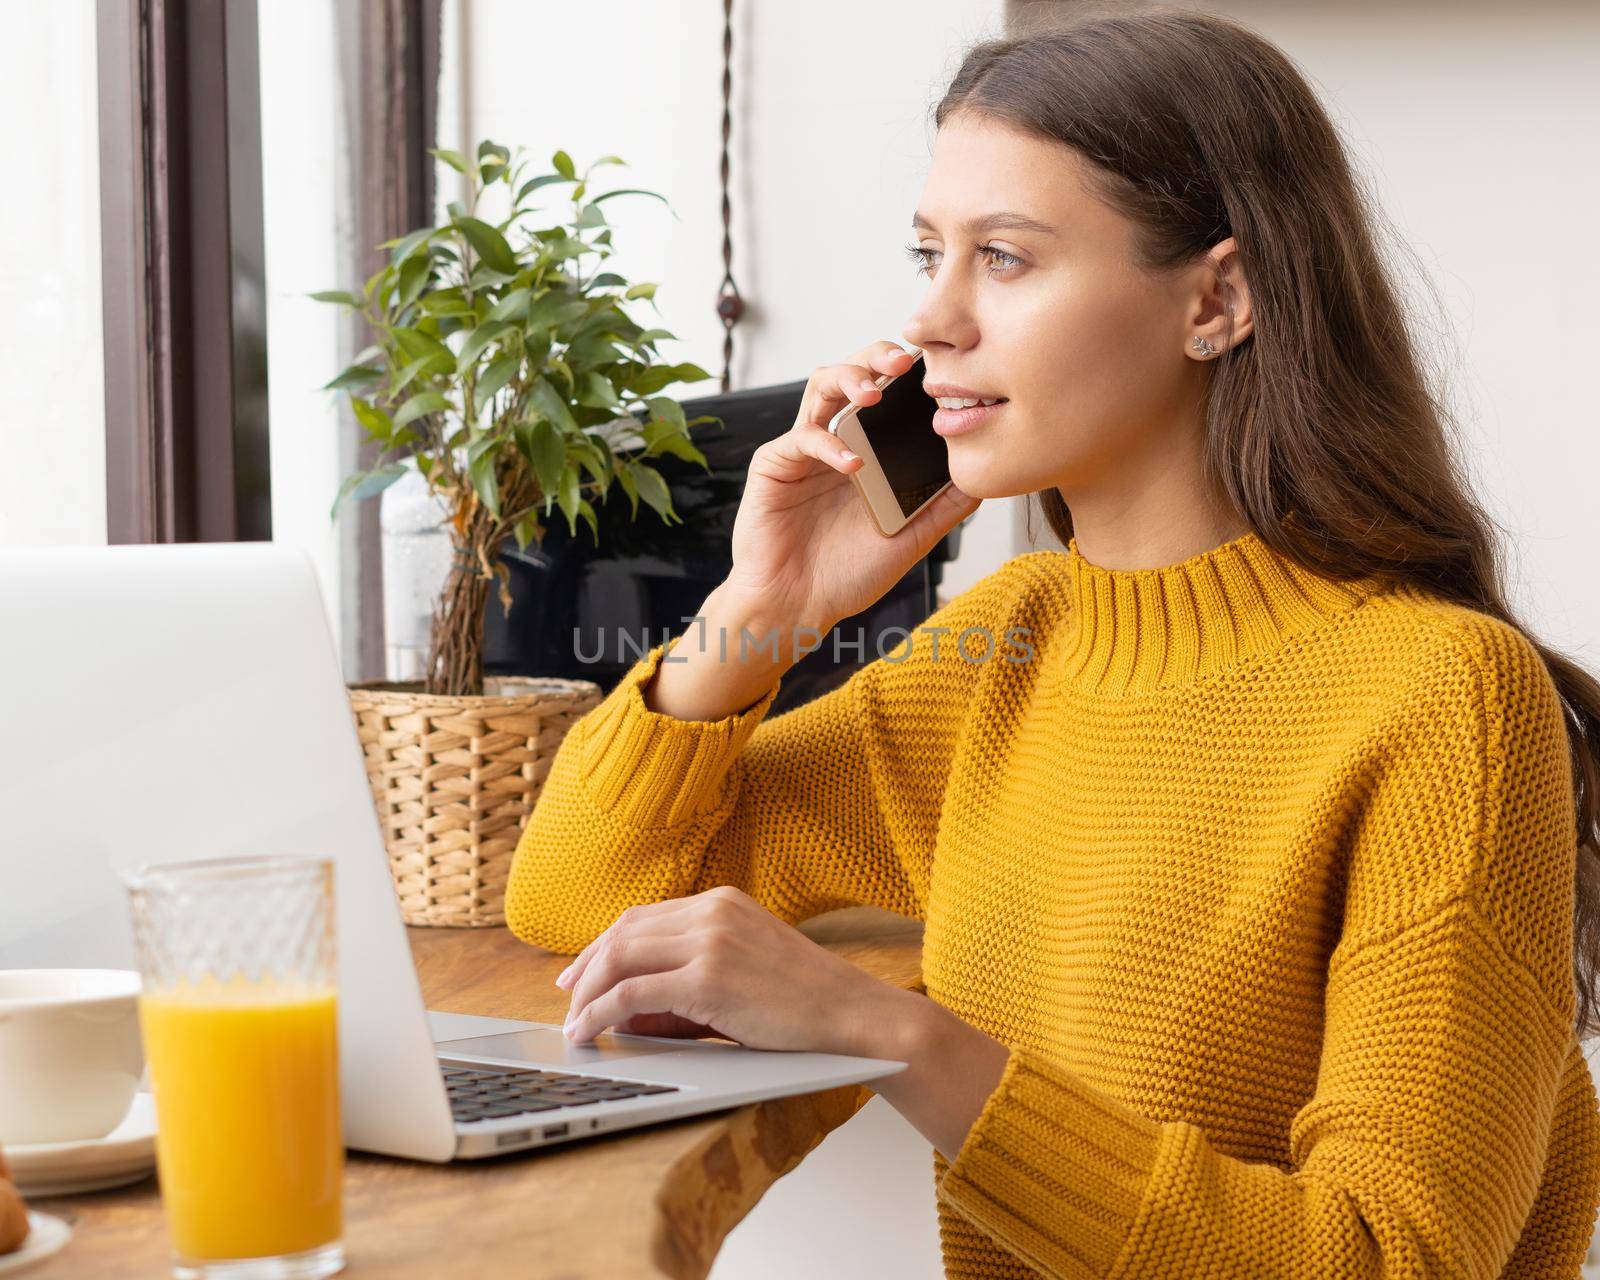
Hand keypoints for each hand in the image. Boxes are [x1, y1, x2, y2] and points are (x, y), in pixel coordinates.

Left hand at [554, 885, 896, 1054]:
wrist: (854, 1016)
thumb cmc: (805, 1004)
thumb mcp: (743, 974)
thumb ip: (689, 980)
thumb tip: (627, 1008)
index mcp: (722, 902)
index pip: (643, 917)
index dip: (603, 946)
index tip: (581, 973)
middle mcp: (712, 912)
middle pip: (623, 931)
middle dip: (585, 967)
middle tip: (566, 999)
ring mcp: (710, 940)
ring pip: (620, 957)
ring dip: (587, 992)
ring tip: (575, 1022)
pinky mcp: (709, 977)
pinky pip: (632, 993)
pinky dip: (600, 1012)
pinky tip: (589, 1031)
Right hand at [721, 340, 981, 633]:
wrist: (797, 607)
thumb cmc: (846, 575)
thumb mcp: (910, 540)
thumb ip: (944, 507)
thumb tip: (985, 478)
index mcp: (866, 453)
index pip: (887, 395)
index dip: (906, 376)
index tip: (937, 370)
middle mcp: (834, 442)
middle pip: (852, 375)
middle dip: (875, 357)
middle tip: (903, 362)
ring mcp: (803, 451)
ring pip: (820, 388)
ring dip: (848, 379)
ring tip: (874, 394)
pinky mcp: (774, 465)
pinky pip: (801, 438)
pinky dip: (829, 444)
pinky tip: (853, 463)